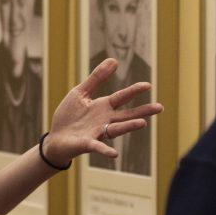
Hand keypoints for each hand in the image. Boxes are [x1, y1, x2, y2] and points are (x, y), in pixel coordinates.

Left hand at [45, 58, 163, 164]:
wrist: (55, 138)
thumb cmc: (69, 116)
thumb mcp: (81, 92)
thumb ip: (96, 78)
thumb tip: (114, 60)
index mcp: (103, 107)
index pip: (122, 97)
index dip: (134, 91)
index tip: (148, 85)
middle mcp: (105, 121)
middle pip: (127, 115)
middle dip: (143, 111)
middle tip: (159, 107)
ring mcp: (97, 133)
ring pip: (116, 129)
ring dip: (128, 126)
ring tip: (142, 123)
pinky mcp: (86, 144)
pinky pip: (98, 147)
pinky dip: (105, 150)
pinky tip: (114, 154)